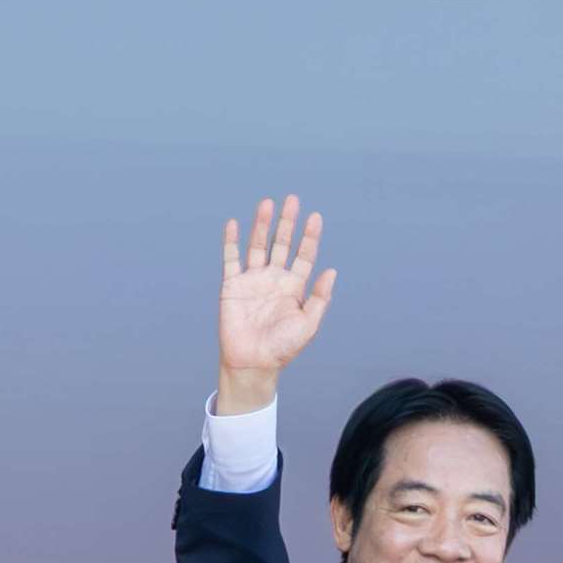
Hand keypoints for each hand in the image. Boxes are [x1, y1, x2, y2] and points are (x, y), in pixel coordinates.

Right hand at [215, 194, 335, 412]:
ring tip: (267, 203)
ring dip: (262, 225)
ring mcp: (253, 280)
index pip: (303, 255)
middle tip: (292, 200)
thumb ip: (319, 298)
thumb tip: (331, 271)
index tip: (315, 217)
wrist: (253, 362)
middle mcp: (274, 279)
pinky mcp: (232, 285)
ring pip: (258, 245)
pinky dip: (231, 241)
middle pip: (281, 244)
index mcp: (294, 287)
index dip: (309, 237)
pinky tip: (233, 224)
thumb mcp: (308, 324)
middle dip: (287, 222)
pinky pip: (231, 259)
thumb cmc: (283, 347)